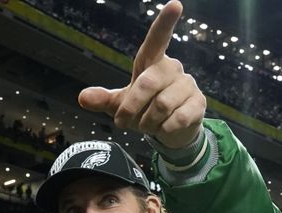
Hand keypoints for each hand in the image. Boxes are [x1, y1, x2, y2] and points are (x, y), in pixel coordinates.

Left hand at [78, 1, 204, 149]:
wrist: (172, 130)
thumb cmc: (144, 109)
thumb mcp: (120, 104)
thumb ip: (103, 99)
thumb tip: (82, 97)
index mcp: (152, 62)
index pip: (158, 38)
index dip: (165, 22)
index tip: (176, 4)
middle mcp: (173, 68)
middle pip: (148, 83)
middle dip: (131, 106)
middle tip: (123, 122)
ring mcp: (188, 85)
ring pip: (162, 105)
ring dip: (147, 122)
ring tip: (147, 125)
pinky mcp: (198, 103)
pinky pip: (178, 118)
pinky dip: (164, 129)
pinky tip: (163, 129)